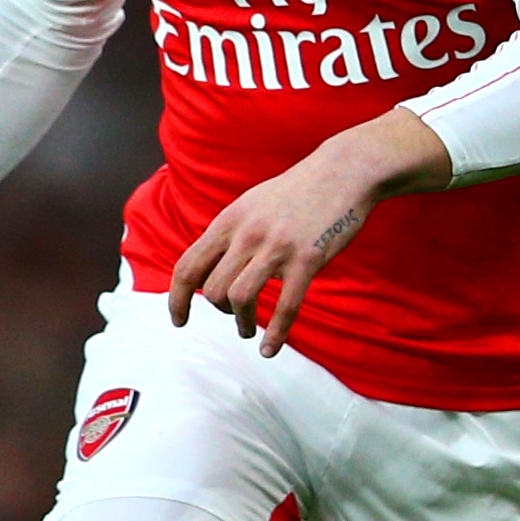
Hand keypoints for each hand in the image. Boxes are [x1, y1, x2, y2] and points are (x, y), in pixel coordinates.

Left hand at [168, 110, 449, 355]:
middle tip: (235, 317)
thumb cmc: (297, 191)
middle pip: (213, 289)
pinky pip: (286, 306)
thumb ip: (230, 233)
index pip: (188, 266)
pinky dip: (275, 334)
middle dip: (220, 311)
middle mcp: (246, 234)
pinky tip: (270, 349)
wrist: (342, 171)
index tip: (178, 321)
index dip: (176, 299)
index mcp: (229, 221)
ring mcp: (276, 247)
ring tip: (248, 331)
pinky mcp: (307, 259)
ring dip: (242, 323)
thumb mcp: (251, 204)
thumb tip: (210, 264)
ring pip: (240, 298)